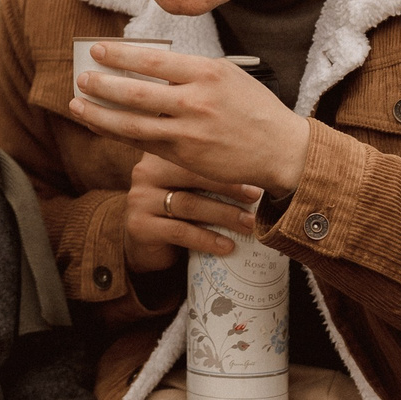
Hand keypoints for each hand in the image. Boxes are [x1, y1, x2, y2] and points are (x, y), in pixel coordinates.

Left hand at [72, 42, 308, 226]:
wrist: (281, 149)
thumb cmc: (252, 109)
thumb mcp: (227, 76)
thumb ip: (190, 72)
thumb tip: (143, 66)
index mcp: (207, 72)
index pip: (153, 60)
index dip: (120, 55)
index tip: (97, 50)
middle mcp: (195, 101)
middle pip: (136, 92)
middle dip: (102, 84)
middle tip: (81, 77)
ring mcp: (188, 131)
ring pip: (132, 122)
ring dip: (100, 113)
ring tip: (77, 104)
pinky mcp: (185, 155)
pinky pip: (142, 143)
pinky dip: (117, 132)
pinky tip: (101, 124)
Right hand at [123, 152, 262, 274]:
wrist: (145, 243)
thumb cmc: (177, 210)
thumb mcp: (191, 185)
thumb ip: (210, 171)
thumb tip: (262, 169)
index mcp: (161, 154)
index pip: (196, 153)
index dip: (227, 162)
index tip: (257, 173)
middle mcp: (145, 172)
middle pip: (192, 175)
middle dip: (229, 187)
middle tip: (257, 198)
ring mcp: (139, 199)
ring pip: (189, 204)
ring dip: (223, 215)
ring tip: (248, 225)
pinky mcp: (139, 226)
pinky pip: (179, 231)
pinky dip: (207, 239)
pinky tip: (227, 246)